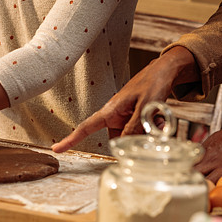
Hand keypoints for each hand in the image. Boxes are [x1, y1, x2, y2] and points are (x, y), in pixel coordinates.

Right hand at [53, 47, 197, 152]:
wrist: (164, 72)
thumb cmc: (153, 83)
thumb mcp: (145, 106)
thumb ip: (135, 126)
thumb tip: (125, 144)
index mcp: (110, 110)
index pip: (87, 127)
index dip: (71, 139)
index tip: (57, 149)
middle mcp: (115, 115)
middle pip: (118, 139)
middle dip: (135, 140)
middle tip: (153, 129)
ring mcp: (125, 117)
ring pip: (131, 136)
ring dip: (146, 134)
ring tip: (159, 121)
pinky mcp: (135, 118)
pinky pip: (140, 131)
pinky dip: (151, 129)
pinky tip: (161, 121)